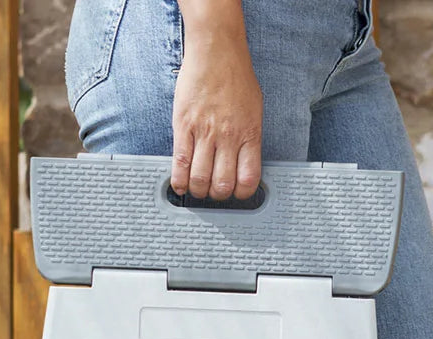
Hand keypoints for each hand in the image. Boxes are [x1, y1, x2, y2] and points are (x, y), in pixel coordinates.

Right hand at [170, 18, 262, 200]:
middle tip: (212, 190)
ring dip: (197, 189)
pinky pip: (180, 162)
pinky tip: (179, 183)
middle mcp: (228, 137)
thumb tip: (243, 164)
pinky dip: (178, 180)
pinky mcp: (184, 125)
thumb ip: (249, 138)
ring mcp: (205, 132)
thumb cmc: (236, 77)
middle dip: (216, 195)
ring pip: (199, 178)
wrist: (216, 49)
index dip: (241, 194)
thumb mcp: (254, 110)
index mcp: (249, 135)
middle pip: (222, 185)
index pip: (248, 180)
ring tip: (196, 186)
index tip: (235, 192)